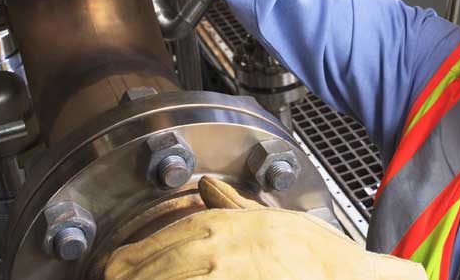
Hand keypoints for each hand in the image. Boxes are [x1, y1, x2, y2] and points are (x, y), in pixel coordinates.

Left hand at [104, 177, 426, 279]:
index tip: (115, 270)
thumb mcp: (273, 219)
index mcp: (218, 227)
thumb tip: (210, 188)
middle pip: (144, 271)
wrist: (346, 278)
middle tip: (113, 278)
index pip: (150, 247)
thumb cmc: (319, 257)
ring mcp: (217, 276)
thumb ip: (234, 205)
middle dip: (128, 276)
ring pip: (160, 279)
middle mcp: (210, 252)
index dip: (127, 264)